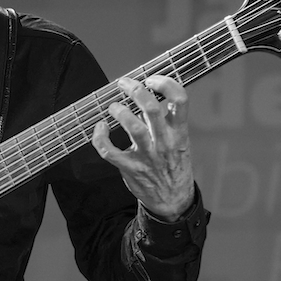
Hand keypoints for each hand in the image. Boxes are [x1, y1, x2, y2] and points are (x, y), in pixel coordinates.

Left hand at [91, 75, 194, 219]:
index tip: (152, 79)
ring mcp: (147, 156)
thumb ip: (168, 120)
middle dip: (135, 89)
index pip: (180, 99)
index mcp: (178, 132)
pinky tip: (100, 128)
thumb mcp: (180, 141)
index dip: (165, 83)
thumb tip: (151, 93)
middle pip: (151, 108)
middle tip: (124, 83)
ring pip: (132, 127)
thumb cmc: (173, 166)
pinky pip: (109, 151)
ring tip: (113, 107)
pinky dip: (100, 137)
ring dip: (119, 111)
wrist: (173, 201)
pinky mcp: (130, 168)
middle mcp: (164, 142)